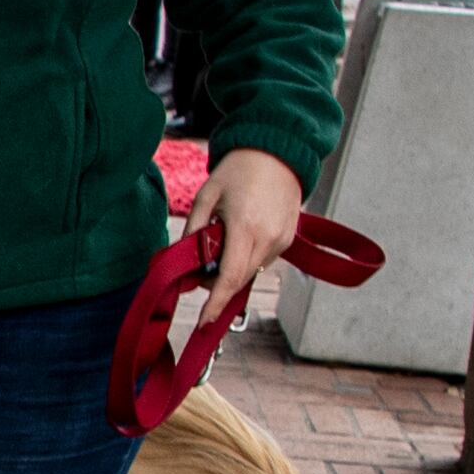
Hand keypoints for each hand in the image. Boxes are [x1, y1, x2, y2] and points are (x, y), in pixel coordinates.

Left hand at [186, 146, 307, 319]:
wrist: (277, 152)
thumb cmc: (238, 170)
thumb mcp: (206, 197)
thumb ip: (194, 232)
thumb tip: (185, 262)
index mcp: (245, 227)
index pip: (229, 277)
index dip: (215, 303)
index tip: (203, 321)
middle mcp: (268, 238)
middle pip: (239, 280)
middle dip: (217, 284)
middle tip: (200, 267)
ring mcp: (282, 240)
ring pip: (251, 272)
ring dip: (232, 270)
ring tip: (222, 241)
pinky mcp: (288, 240)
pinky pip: (263, 261)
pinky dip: (247, 259)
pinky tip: (240, 236)